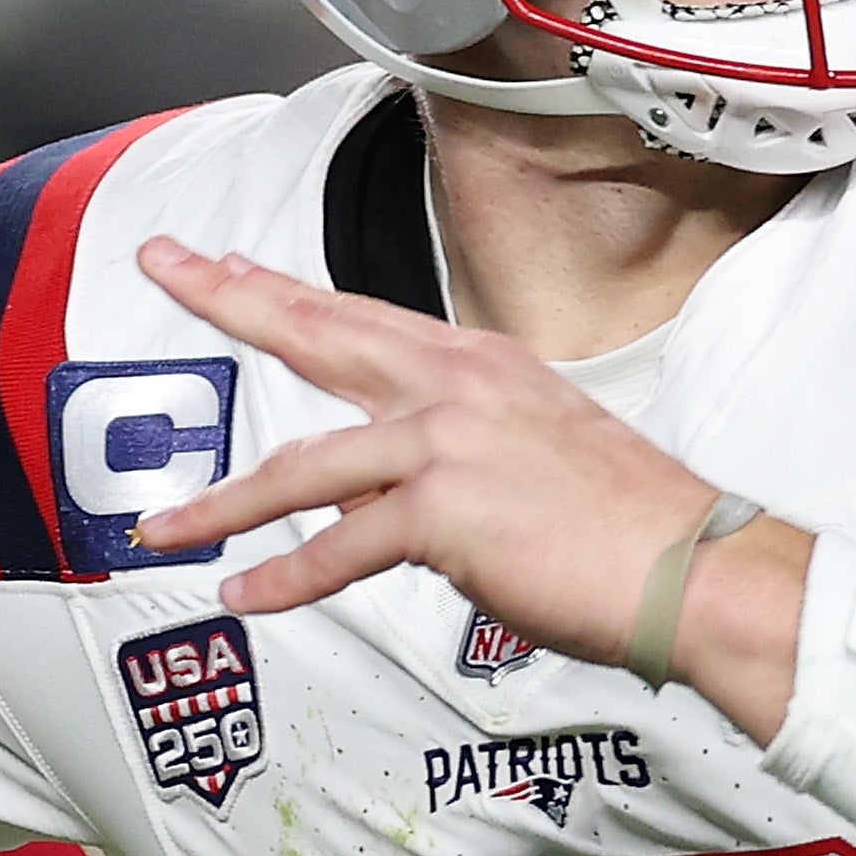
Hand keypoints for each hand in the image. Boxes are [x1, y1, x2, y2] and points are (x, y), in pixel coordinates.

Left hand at [127, 239, 788, 678]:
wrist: (692, 566)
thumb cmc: (627, 525)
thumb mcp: (532, 455)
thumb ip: (447, 458)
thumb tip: (373, 494)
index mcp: (480, 364)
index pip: (359, 316)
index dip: (284, 289)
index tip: (226, 264)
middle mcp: (456, 384)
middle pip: (318, 331)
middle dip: (230, 298)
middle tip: (164, 264)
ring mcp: (447, 442)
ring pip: (303, 467)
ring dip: (222, 504)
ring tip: (163, 529)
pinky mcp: (444, 510)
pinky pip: (338, 547)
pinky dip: (284, 576)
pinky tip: (245, 591)